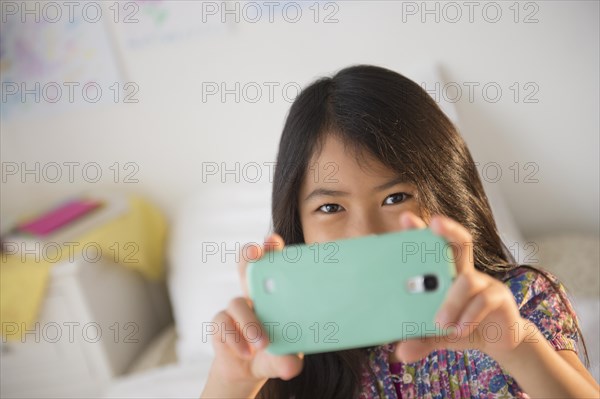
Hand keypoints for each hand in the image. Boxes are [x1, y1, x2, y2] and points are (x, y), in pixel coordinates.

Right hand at [207, 234, 303, 386]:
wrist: (250, 368)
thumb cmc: (275, 349)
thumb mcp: (286, 354)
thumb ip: (289, 358)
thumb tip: (291, 366)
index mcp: (274, 291)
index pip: (272, 262)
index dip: (271, 247)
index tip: (273, 240)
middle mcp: (252, 293)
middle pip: (246, 264)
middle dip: (249, 254)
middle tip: (255, 251)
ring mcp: (235, 307)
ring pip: (236, 302)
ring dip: (250, 322)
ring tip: (263, 343)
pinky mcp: (220, 323)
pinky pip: (223, 325)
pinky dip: (235, 339)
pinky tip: (246, 352)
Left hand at [392, 211, 531, 362]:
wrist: (499, 341)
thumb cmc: (462, 327)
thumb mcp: (437, 335)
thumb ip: (420, 340)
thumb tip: (401, 353)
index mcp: (444, 273)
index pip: (432, 246)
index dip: (420, 230)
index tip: (406, 217)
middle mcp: (463, 271)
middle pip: (459, 241)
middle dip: (447, 228)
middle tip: (434, 222)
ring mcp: (483, 282)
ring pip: (467, 279)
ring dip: (452, 301)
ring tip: (441, 323)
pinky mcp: (499, 296)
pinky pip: (483, 300)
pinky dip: (469, 316)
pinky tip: (459, 331)